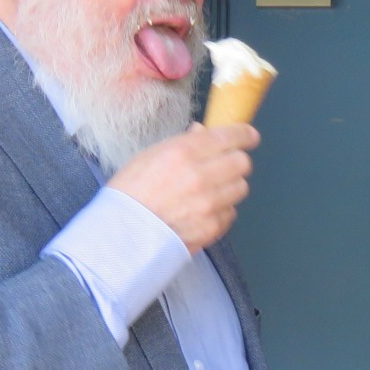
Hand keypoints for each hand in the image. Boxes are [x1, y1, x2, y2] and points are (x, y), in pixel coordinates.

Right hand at [108, 123, 258, 252]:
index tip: (249, 136)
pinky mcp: (212, 227)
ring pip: (240, 187)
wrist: (120, 236)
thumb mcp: (148, 156)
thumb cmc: (129, 195)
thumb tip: (203, 133)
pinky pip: (230, 212)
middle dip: (236, 161)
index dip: (244, 134)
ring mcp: (209, 203)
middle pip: (242, 162)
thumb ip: (182, 143)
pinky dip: (222, 209)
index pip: (229, 137)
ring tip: (210, 190)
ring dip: (230, 186)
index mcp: (183, 152)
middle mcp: (201, 176)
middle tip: (226, 164)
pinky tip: (203, 210)